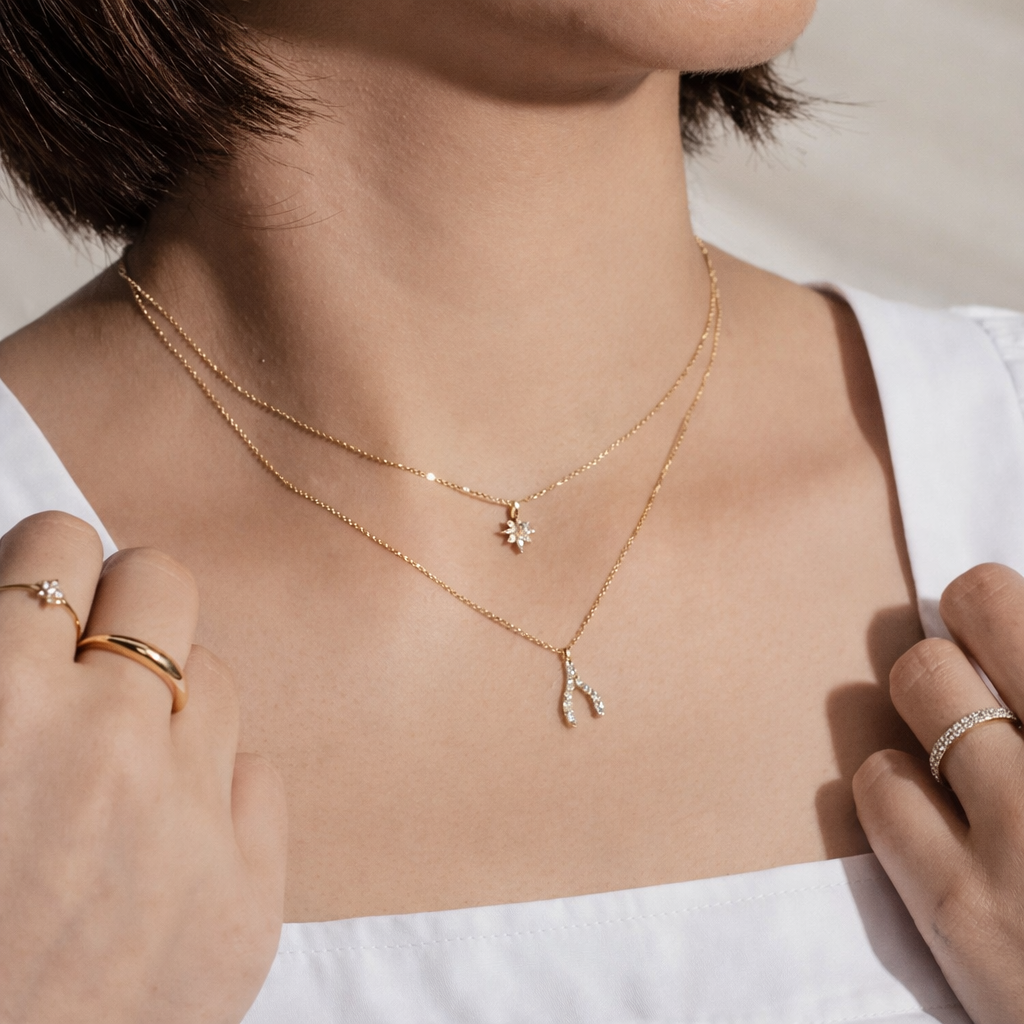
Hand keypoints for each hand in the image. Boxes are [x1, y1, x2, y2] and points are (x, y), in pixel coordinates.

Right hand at [0, 512, 286, 1023]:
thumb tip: (24, 601)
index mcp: (1, 705)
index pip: (58, 548)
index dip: (47, 567)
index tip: (45, 595)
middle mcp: (108, 747)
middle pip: (163, 586)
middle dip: (127, 604)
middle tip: (97, 651)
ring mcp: (191, 821)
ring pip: (218, 678)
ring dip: (174, 700)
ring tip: (124, 761)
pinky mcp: (247, 897)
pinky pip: (258, 777)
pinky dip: (217, 788)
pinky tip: (166, 833)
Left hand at [854, 563, 1023, 1023]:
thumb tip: (994, 647)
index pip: (1008, 601)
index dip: (996, 603)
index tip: (996, 624)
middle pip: (977, 606)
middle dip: (968, 621)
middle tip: (975, 656)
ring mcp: (1023, 835)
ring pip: (920, 679)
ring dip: (928, 695)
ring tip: (956, 736)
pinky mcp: (961, 908)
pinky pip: (877, 784)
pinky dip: (892, 783)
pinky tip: (928, 808)